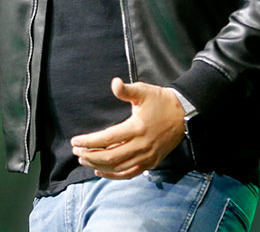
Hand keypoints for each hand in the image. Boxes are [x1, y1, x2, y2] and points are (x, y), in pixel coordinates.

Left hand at [70, 78, 185, 179]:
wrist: (184, 113)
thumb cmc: (160, 101)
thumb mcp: (144, 91)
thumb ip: (126, 90)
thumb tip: (114, 83)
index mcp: (137, 128)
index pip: (107, 139)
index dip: (89, 142)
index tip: (75, 141)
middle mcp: (141, 145)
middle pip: (110, 156)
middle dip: (90, 155)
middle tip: (76, 151)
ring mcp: (147, 156)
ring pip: (118, 167)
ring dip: (98, 165)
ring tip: (84, 160)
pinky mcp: (151, 162)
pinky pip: (130, 173)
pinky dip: (114, 175)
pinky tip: (100, 171)